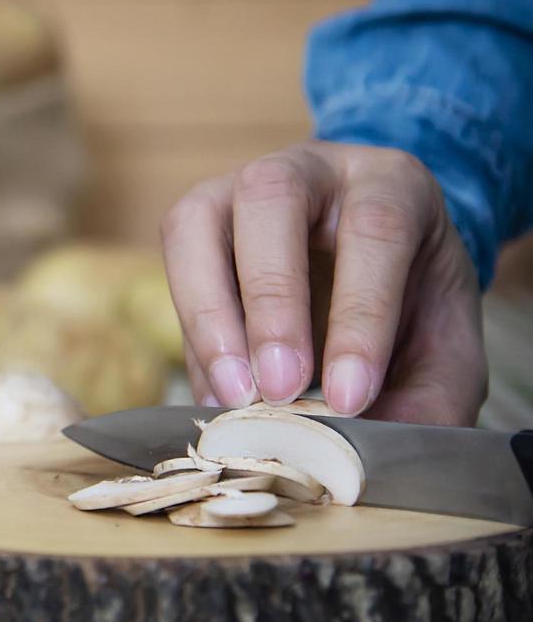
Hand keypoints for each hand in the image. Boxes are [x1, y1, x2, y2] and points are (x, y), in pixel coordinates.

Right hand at [160, 141, 484, 424]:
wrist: (378, 269)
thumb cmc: (412, 304)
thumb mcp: (446, 349)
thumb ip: (425, 398)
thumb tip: (364, 451)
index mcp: (390, 184)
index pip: (375, 230)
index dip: (360, 315)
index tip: (350, 398)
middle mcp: (308, 170)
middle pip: (271, 198)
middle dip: (270, 300)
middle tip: (279, 389)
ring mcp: (237, 188)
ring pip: (197, 221)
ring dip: (207, 311)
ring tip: (233, 393)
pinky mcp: (196, 222)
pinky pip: (174, 263)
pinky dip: (191, 331)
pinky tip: (217, 389)